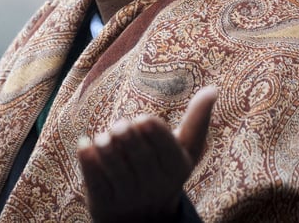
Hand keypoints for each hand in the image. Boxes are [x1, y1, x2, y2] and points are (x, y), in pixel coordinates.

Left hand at [77, 85, 217, 221]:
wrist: (143, 219)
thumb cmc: (165, 171)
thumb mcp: (185, 150)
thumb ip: (198, 120)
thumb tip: (214, 88)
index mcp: (177, 168)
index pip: (163, 142)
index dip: (149, 128)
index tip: (142, 121)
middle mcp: (154, 185)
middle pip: (136, 150)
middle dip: (124, 133)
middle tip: (119, 126)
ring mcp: (128, 197)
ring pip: (113, 163)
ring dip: (104, 144)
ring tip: (103, 138)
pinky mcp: (104, 204)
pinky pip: (93, 177)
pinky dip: (86, 156)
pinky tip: (85, 145)